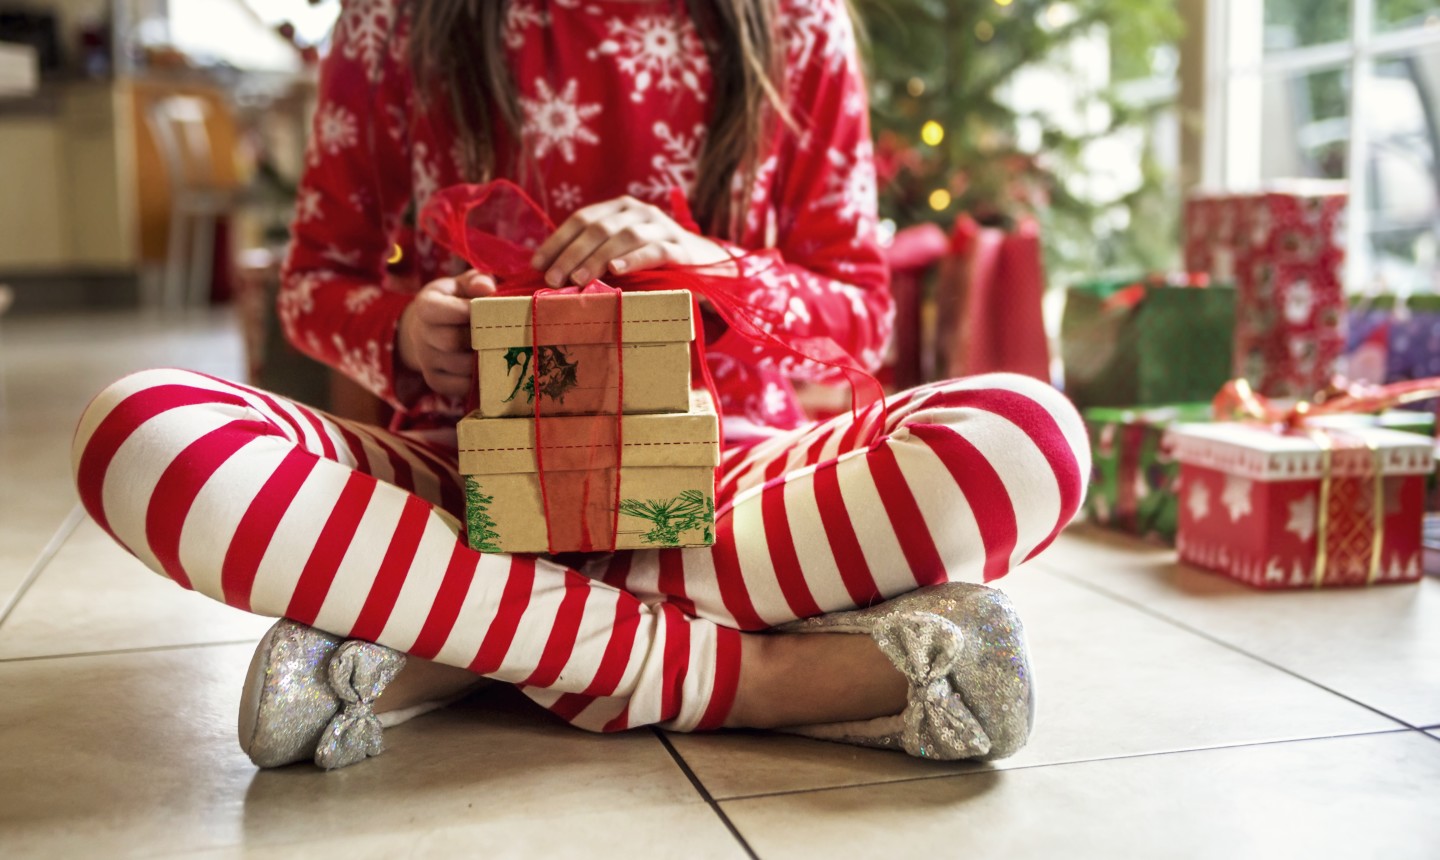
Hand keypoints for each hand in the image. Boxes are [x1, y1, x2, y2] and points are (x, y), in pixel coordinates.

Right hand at [397, 271, 495, 398]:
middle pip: (450, 342)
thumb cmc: (458, 300)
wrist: (434, 328)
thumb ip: (476, 281)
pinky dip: (479, 379)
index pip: (436, 310)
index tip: (488, 309)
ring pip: (460, 366)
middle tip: (501, 333)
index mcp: (425, 306)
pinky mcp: (436, 381)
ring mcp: (426, 361)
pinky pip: (460, 386)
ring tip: (501, 349)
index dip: (464, 311)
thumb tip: (487, 288)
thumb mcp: (465, 284)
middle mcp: (420, 335)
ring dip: (484, 360)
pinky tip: (491, 366)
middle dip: (479, 338)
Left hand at [531, 195, 728, 287]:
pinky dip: (634, 259)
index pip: (582, 219)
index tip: (536, 265)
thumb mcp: (624, 252)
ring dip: (597, 257)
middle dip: (572, 253)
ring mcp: (663, 228)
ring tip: (578, 278)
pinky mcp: (682, 248)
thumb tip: (552, 273)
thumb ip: (595, 254)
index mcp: (621, 208)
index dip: (557, 241)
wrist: (708, 264)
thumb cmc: (656, 262)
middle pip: (599, 227)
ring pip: (624, 236)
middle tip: (553, 278)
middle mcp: (640, 212)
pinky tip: (616, 271)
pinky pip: (656, 251)